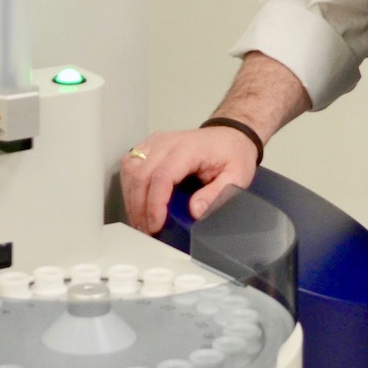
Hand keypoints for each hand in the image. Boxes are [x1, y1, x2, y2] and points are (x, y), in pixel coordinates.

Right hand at [118, 126, 259, 232]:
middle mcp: (166, 142)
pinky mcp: (149, 146)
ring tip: (141, 222)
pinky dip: (130, 188)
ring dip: (131, 199)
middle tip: (147, 231)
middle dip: (139, 208)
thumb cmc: (232, 154)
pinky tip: (137, 205)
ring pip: (130, 170)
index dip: (155, 204)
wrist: (228, 136)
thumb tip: (195, 211)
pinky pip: (129, 166)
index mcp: (188, 148)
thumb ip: (217, 194)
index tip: (155, 226)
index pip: (162, 176)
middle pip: (140, 174)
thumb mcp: (237, 176)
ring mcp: (155, 142)